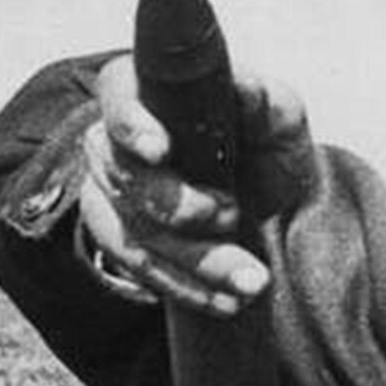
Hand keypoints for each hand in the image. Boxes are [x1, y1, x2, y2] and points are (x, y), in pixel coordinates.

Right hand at [79, 54, 317, 316]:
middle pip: (125, 177)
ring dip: (194, 261)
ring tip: (250, 280)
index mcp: (146, 94)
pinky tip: (227, 300)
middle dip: (181, 208)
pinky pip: (140, 272)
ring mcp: (109, 197)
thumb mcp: (275, 114)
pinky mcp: (121, 244)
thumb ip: (258, 95)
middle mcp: (113, 143)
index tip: (161, 151)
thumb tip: (236, 85)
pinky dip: (186, 288)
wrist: (271, 208)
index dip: (131, 124)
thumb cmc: (265, 147)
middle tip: (233, 217)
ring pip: (133, 235)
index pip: (118, 95)